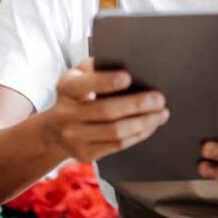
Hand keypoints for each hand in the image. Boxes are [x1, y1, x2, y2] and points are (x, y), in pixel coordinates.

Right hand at [44, 58, 169, 162]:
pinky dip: (138, 135)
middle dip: (137, 105)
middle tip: (159, 99)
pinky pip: (117, 145)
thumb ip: (98, 68)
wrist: (56, 129)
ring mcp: (74, 137)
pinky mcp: (85, 153)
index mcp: (65, 87)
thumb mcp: (80, 75)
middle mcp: (65, 113)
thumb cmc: (77, 95)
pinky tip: (150, 126)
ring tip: (161, 114)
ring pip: (115, 131)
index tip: (128, 77)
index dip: (106, 81)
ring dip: (143, 122)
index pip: (85, 84)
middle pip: (106, 111)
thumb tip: (131, 63)